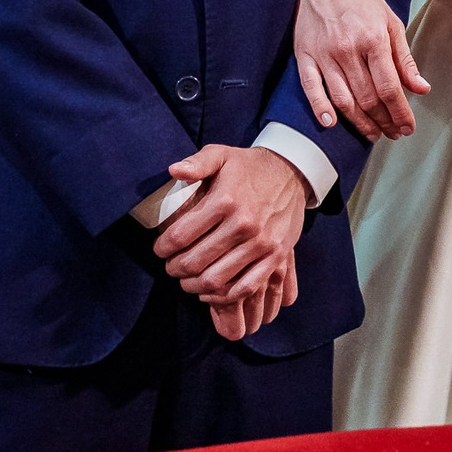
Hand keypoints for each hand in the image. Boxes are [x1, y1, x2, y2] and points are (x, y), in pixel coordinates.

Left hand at [152, 145, 308, 323]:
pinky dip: (223, 296)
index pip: (181, 235)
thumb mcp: (221, 155)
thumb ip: (196, 162)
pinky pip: (245, 287)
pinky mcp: (275, 256)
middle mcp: (243, 224)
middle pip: (195, 261)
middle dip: (175, 269)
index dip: (163, 247)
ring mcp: (261, 243)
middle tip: (170, 266)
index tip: (159, 249)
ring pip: (216, 279)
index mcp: (225, 200)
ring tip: (186, 280)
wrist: (292, 172)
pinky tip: (211, 291)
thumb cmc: (249, 166)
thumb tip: (173, 171)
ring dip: (194, 285)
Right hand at [294, 0, 427, 139]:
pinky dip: (320, 109)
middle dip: (384, 121)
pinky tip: (331, 124)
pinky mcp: (304, 55)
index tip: (408, 127)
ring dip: (360, 122)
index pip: (390, 88)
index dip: (401, 113)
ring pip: (343, 100)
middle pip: (368, 98)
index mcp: (373, 38)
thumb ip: (405, 58)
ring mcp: (324, 53)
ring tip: (372, 133)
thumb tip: (421, 88)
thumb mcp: (390, 21)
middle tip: (393, 133)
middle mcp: (348, 48)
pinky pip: (311, 88)